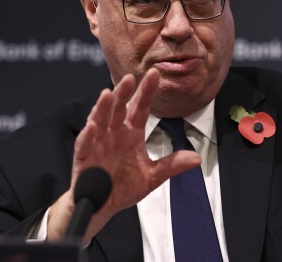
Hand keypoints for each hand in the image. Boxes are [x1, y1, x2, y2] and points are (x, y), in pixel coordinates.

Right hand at [48, 68, 200, 241]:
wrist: (103, 207)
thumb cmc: (124, 186)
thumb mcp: (152, 176)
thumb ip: (172, 165)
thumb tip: (197, 158)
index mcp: (132, 133)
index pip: (140, 107)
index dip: (146, 91)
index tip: (155, 74)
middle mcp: (114, 133)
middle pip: (119, 109)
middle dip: (123, 93)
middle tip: (130, 78)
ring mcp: (98, 144)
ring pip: (99, 121)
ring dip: (102, 108)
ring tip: (107, 95)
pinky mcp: (84, 158)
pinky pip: (85, 145)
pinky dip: (87, 135)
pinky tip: (92, 126)